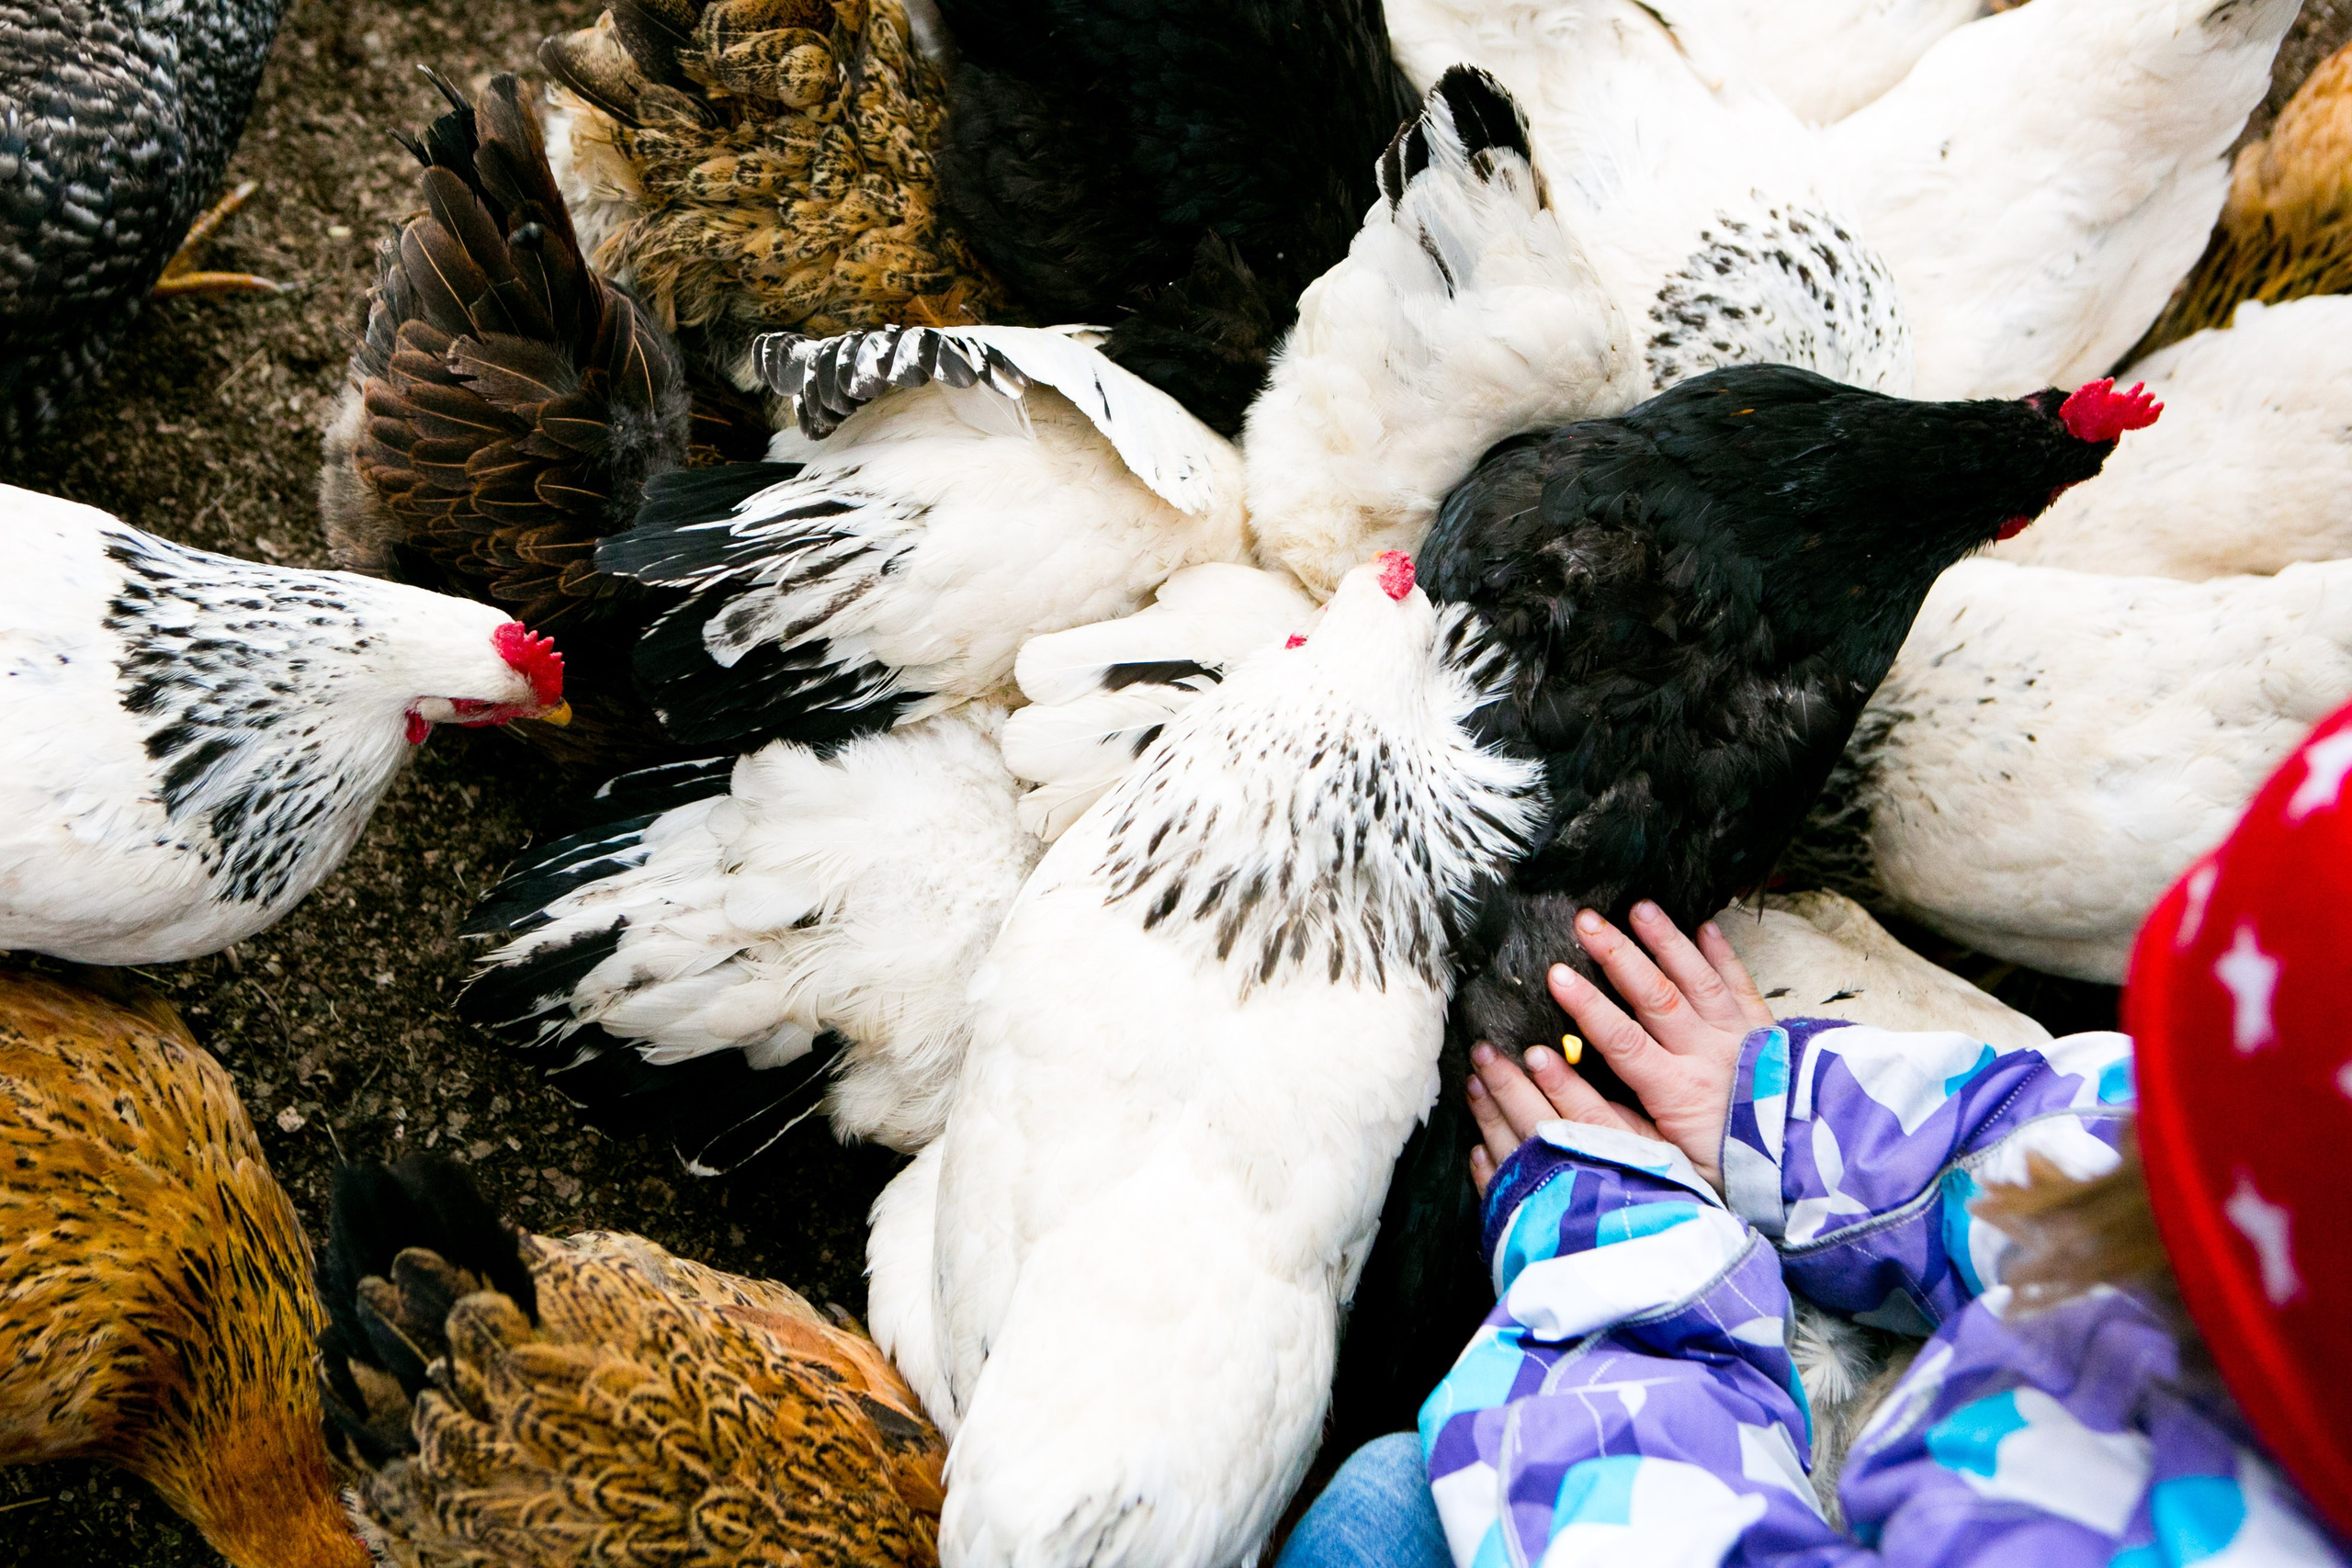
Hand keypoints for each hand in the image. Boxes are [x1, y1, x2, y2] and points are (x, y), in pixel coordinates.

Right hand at [1467, 902, 1773, 1195]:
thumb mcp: (1668, 1166)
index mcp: (1679, 1092)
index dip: (1588, 1007)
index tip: (1557, 975)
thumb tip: (1570, 1095)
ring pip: (1699, 980)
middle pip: (1657, 996)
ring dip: (1668, 942)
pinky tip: (1707, 928)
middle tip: (1586, 922)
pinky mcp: (1766, 1034)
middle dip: (1618, 955)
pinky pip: (1743, 987)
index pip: (1623, 1040)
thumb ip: (1618, 1128)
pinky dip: (1725, 956)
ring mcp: (1740, 1039)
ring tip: (1640, 908)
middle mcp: (1709, 1056)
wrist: (1811, 1171)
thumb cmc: (1729, 1172)